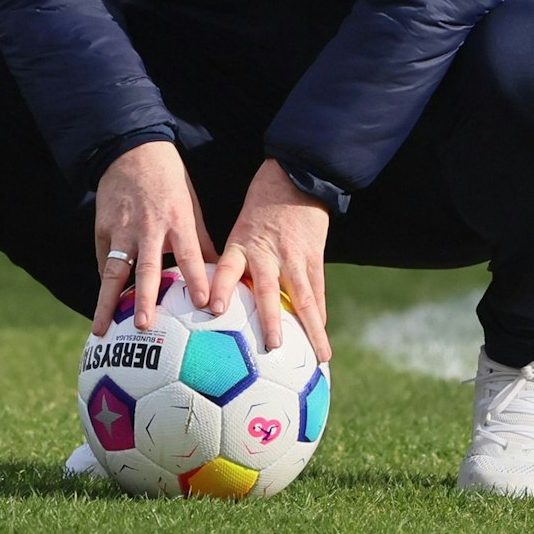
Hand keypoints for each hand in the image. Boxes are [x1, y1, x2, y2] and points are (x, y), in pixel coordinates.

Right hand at [92, 140, 214, 336]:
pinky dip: (104, 284)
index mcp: (177, 219)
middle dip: (145, 299)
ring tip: (103, 328)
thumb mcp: (190, 204)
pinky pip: (104, 260)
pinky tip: (103, 307)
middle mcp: (149, 227)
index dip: (198, 278)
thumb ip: (200, 240)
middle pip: (147, 268)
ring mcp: (122, 228)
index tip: (205, 304)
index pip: (190, 254)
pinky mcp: (102, 228)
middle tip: (144, 326)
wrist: (131, 150)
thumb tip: (220, 272)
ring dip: (108, 301)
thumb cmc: (168, 181)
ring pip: (114, 271)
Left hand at [209, 159, 330, 363]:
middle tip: (272, 347)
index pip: (227, 268)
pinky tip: (322, 337)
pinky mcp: (314, 257)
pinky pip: (317, 290)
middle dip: (271, 320)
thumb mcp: (238, 229)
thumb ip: (231, 262)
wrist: (294, 177)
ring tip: (319, 356)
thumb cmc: (258, 207)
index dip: (222, 288)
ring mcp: (294, 257)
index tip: (214, 309)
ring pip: (303, 297)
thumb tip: (211, 299)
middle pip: (269, 291)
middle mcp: (268, 254)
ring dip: (311, 328)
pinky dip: (319, 315)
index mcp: (241, 245)